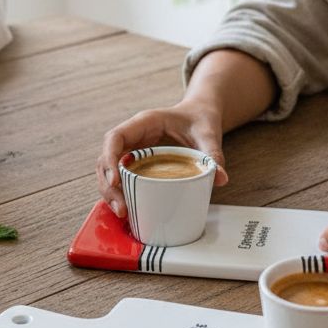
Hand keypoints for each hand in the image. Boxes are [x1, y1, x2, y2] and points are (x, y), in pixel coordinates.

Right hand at [97, 101, 228, 217]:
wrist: (200, 115)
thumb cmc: (200, 119)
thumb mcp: (208, 133)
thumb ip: (213, 153)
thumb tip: (220, 178)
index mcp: (144, 122)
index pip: (115, 138)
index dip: (110, 159)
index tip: (116, 180)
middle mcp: (133, 135)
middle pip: (106, 158)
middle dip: (108, 184)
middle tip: (121, 208)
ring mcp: (132, 148)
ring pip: (108, 170)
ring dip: (110, 191)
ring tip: (122, 213)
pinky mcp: (136, 160)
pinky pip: (120, 176)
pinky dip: (120, 192)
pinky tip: (127, 209)